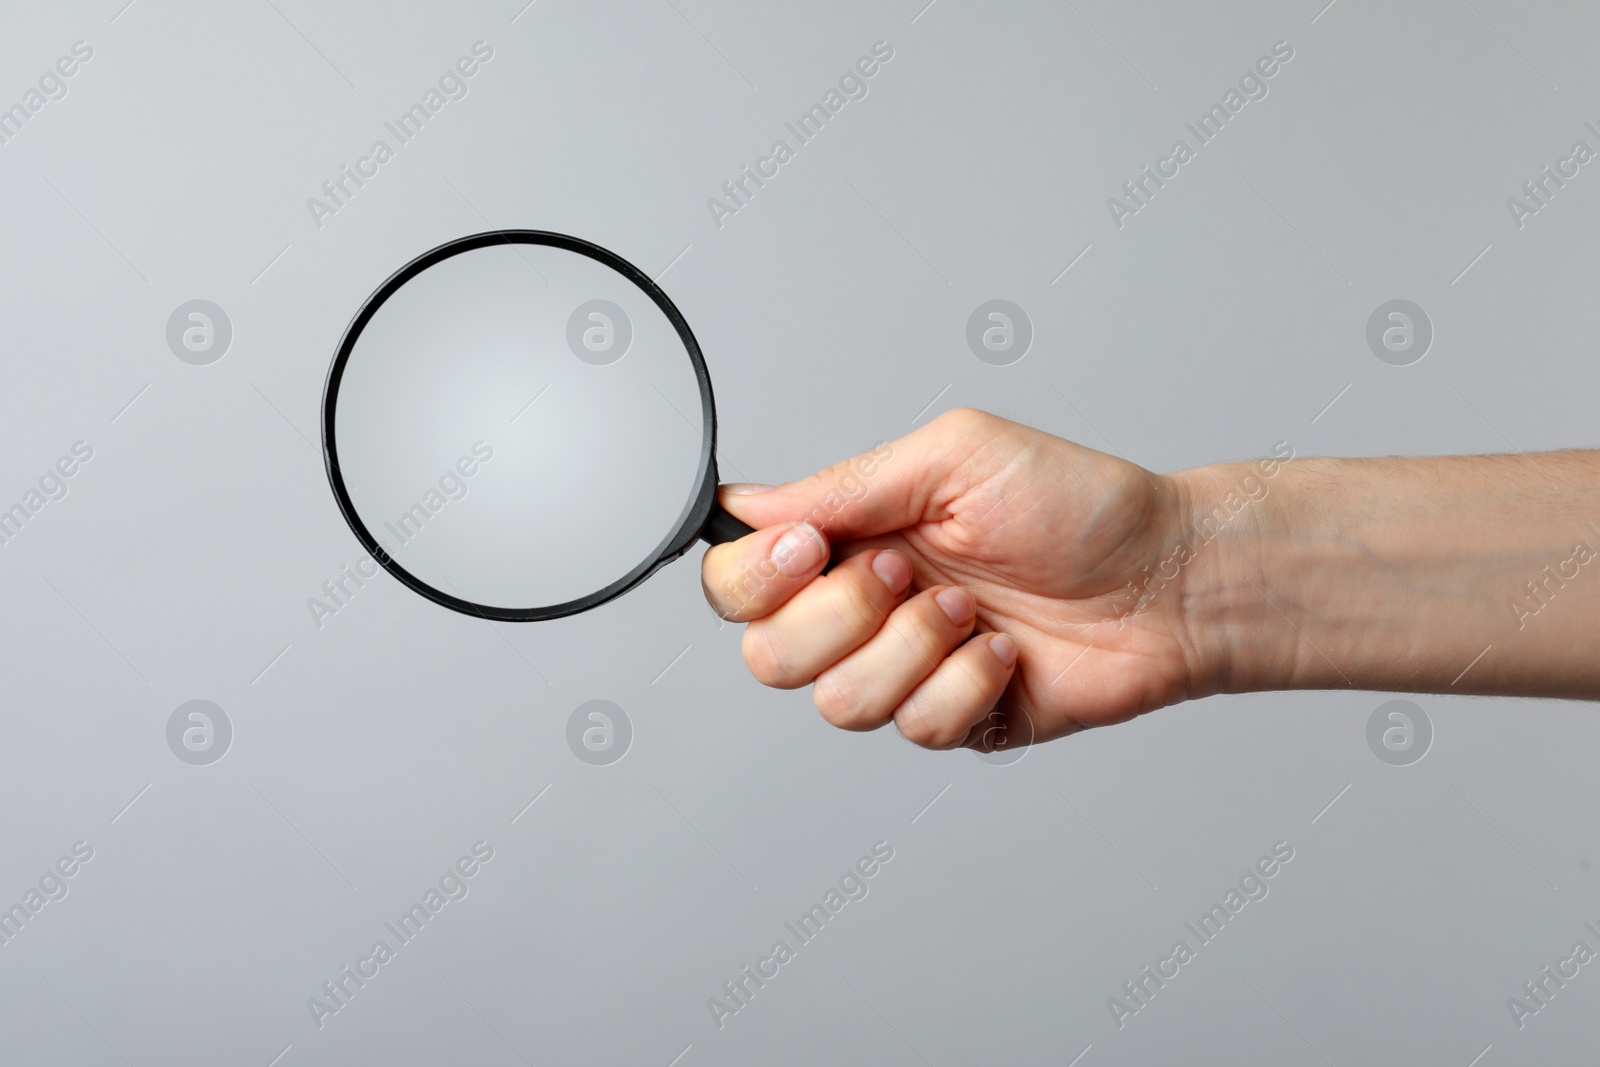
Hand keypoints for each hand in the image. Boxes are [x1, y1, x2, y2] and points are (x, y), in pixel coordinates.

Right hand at [700, 408, 1209, 751]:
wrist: (1167, 578)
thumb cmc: (1076, 504)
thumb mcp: (954, 457)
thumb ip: (846, 484)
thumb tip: (749, 504)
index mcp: (852, 538)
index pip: (740, 580)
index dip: (753, 577)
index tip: (808, 550)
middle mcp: (864, 609)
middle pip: (769, 655)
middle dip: (839, 617)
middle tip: (905, 571)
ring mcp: (906, 669)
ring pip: (839, 703)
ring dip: (911, 649)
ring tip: (971, 609)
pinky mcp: (953, 719)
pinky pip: (918, 728)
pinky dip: (967, 683)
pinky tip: (1005, 650)